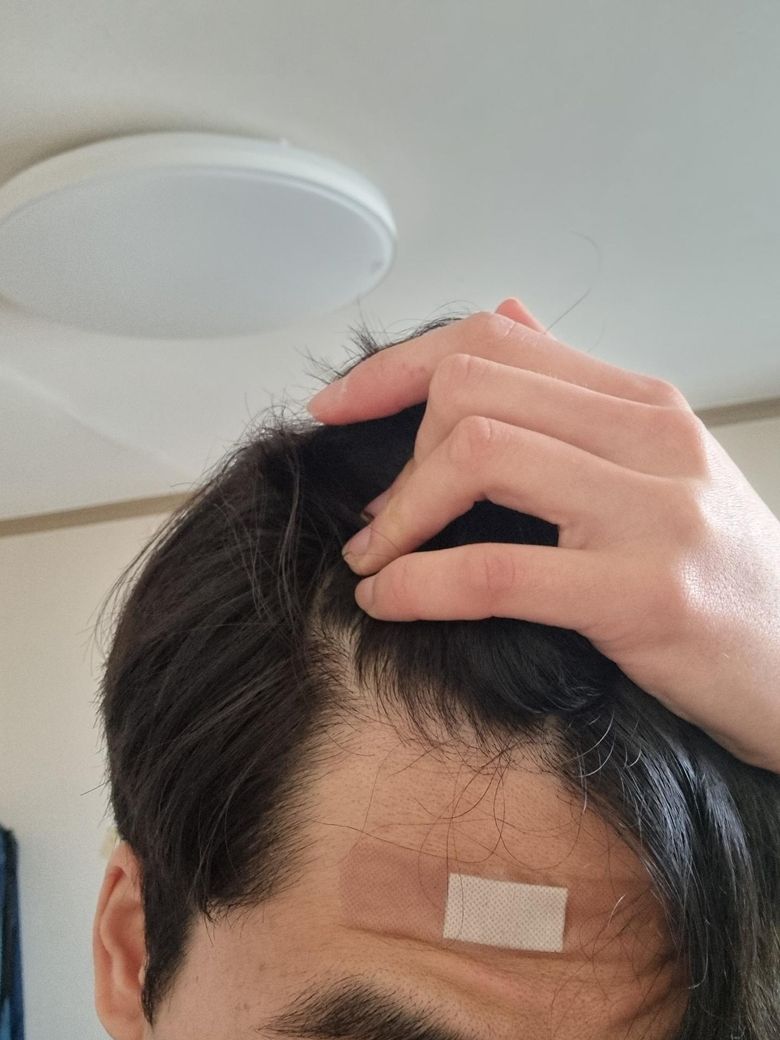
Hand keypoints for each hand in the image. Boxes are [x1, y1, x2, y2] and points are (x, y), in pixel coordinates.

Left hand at [308, 301, 779, 772]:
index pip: (495, 337)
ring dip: (399, 515)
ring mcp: (649, 511)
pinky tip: (388, 600)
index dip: (397, 366)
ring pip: (478, 454)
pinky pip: (495, 570)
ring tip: (375, 556)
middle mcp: (647, 436)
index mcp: (641, 403)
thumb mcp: (660, 466)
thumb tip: (505, 317)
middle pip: (474, 386)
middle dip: (399, 449)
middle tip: (378, 512)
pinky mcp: (641, 594)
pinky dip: (418, 583)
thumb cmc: (725, 574)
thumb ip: (576, 394)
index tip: (338, 407)